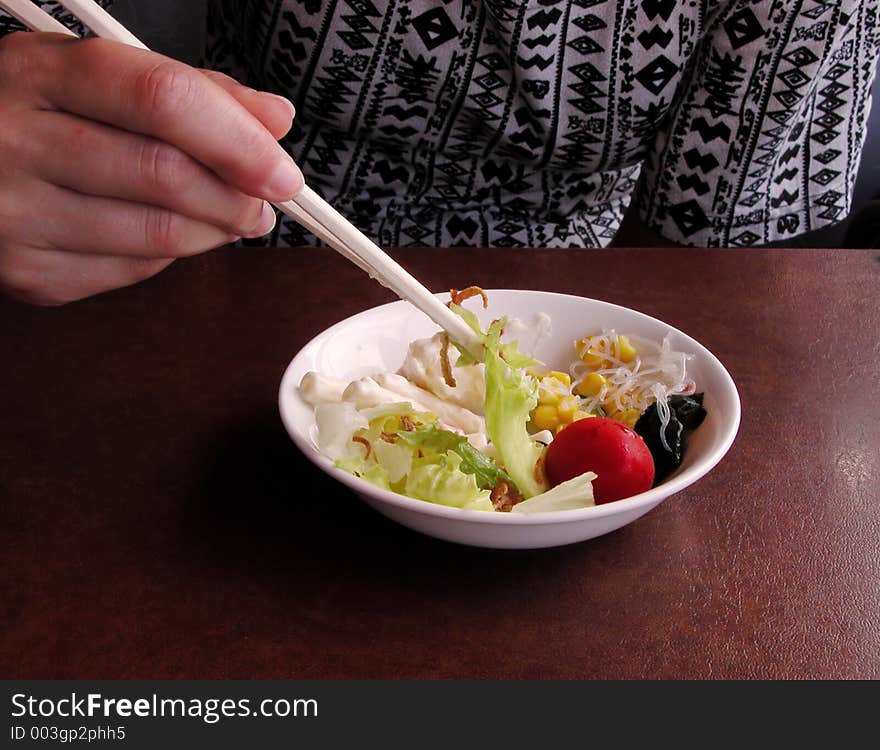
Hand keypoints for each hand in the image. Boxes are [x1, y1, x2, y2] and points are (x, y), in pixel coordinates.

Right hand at [0, 32, 301, 304]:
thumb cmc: (32, 115)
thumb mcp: (92, 76)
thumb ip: (189, 91)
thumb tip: (273, 119)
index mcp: (36, 72)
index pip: (162, 100)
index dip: (239, 140)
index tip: (284, 171)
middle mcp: (14, 142)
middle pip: (165, 175)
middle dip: (237, 197)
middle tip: (264, 202)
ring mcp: (14, 215)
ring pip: (158, 234)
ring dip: (215, 231)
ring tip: (229, 217)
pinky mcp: (27, 273)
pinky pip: (132, 272)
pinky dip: (169, 256)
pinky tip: (167, 233)